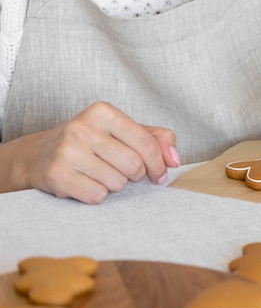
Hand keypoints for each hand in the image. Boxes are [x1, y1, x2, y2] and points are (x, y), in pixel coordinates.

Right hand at [2, 101, 177, 203]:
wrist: (39, 156)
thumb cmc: (92, 144)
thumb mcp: (124, 133)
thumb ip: (157, 140)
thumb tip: (174, 159)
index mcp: (103, 112)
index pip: (147, 144)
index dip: (158, 164)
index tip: (157, 174)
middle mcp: (82, 127)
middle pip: (133, 165)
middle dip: (134, 175)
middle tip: (121, 171)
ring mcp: (67, 150)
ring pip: (117, 183)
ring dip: (114, 185)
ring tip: (98, 174)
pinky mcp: (56, 174)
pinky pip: (97, 196)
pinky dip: (97, 195)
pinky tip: (85, 183)